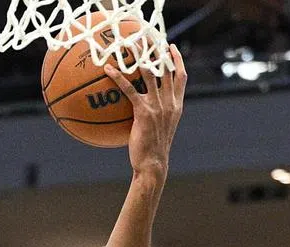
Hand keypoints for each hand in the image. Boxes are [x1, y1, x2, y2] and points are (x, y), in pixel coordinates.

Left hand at [105, 44, 186, 177]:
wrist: (153, 164)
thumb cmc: (152, 151)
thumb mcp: (160, 130)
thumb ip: (156, 116)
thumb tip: (143, 110)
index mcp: (176, 106)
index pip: (181, 78)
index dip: (177, 61)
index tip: (171, 49)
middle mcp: (170, 103)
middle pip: (166, 70)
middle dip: (159, 52)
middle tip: (150, 39)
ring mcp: (158, 106)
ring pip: (150, 74)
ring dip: (140, 57)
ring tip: (129, 46)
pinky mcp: (144, 112)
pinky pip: (129, 89)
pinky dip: (118, 78)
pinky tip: (108, 70)